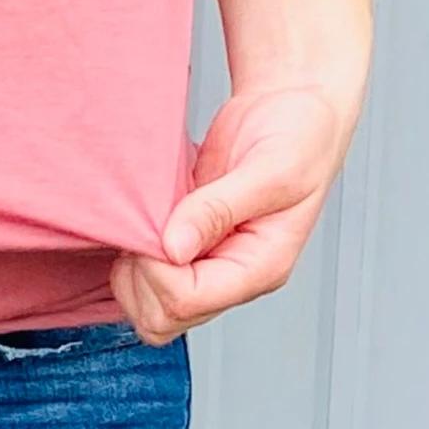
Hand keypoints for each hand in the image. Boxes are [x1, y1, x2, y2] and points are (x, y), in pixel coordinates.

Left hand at [111, 84, 358, 345]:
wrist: (294, 111)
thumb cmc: (299, 139)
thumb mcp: (270, 170)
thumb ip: (220, 207)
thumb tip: (174, 247)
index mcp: (259, 267)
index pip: (187, 300)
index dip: (155, 268)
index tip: (154, 222)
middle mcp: (231, 273)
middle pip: (162, 317)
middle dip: (137, 275)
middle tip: (143, 222)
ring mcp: (208, 259)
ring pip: (148, 300)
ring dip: (129, 265)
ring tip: (141, 216)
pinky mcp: (188, 238)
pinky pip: (146, 268)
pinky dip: (130, 247)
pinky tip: (140, 213)